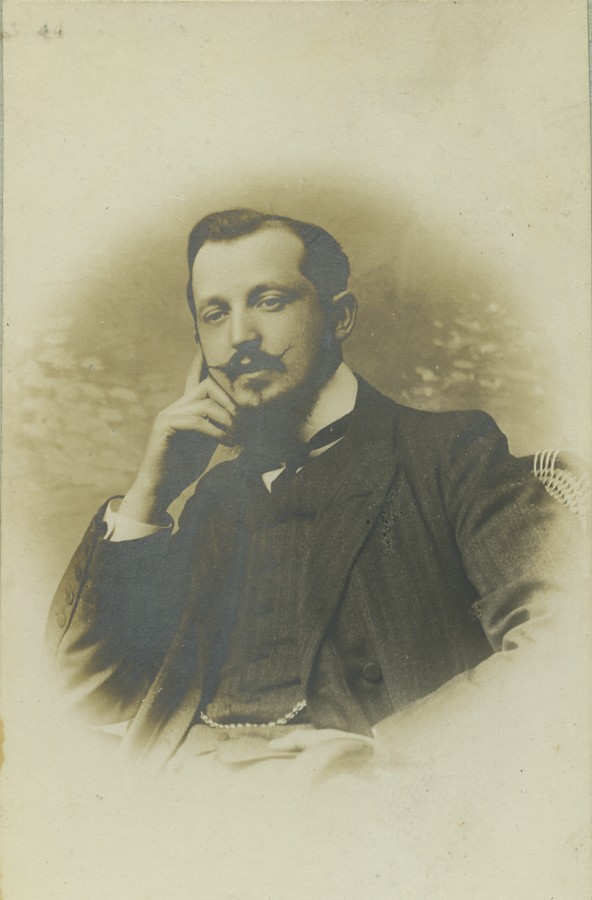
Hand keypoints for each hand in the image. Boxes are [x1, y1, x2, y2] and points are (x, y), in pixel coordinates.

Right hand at [120, 348, 236, 523]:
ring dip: (228, 419)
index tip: (206, 341)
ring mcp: (168, 415)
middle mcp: (175, 406)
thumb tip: (239, 416)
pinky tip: (225, 441)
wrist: (161, 488)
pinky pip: (197, 420)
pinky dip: (216, 431)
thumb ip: (218, 424)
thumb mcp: (207, 441)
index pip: (196, 377)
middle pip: (209, 385)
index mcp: (185, 407)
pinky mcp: (164, 428)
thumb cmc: (183, 466)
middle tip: (245, 422)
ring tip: (236, 436)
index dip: (201, 359)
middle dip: (232, 401)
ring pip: (206, 403)